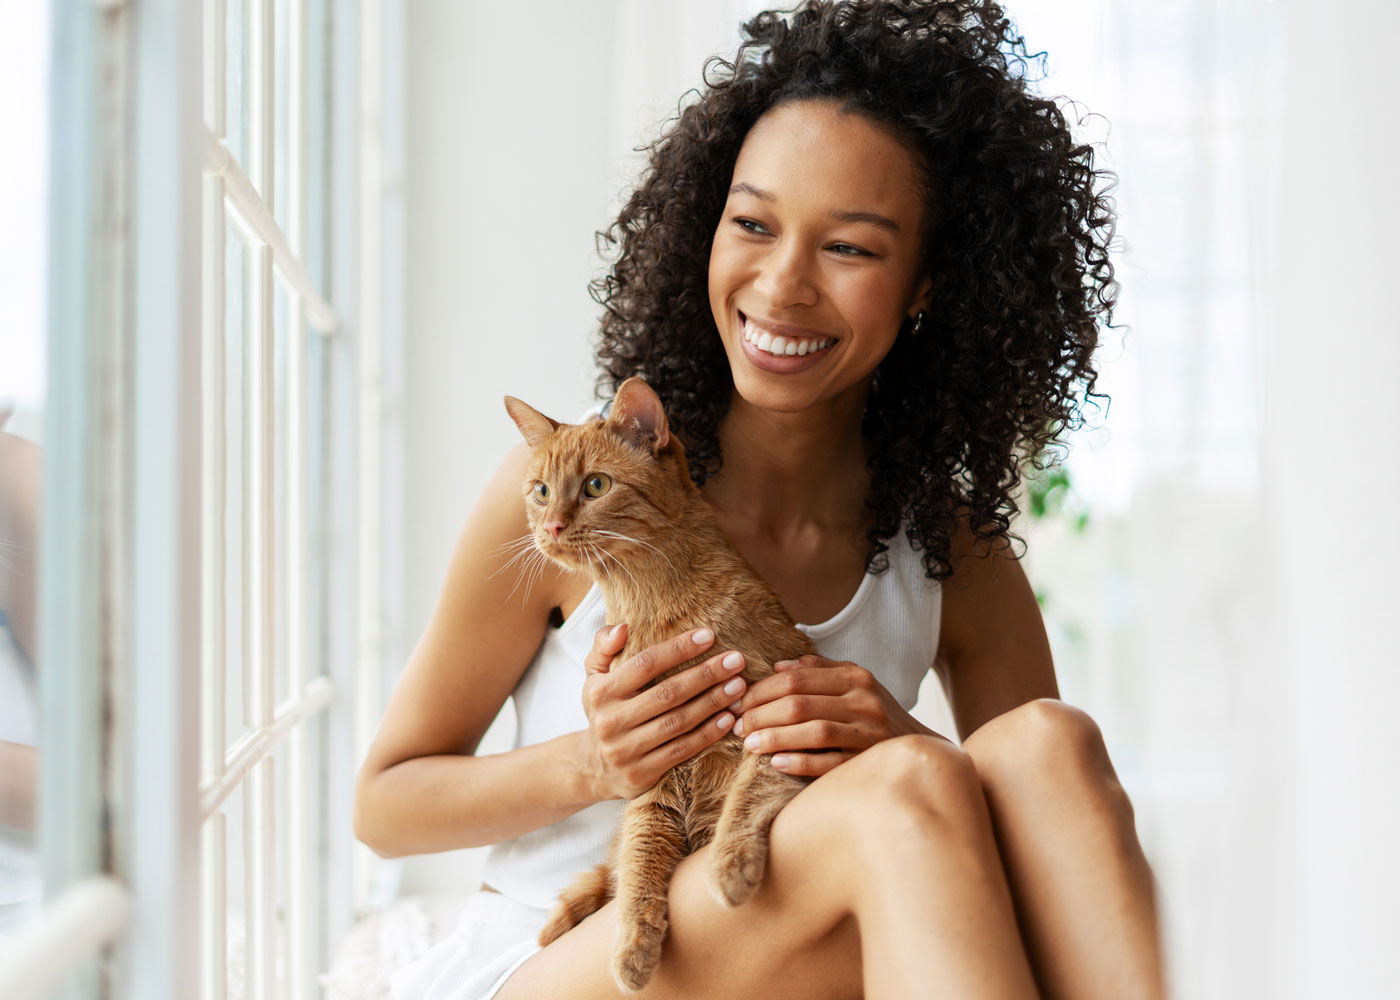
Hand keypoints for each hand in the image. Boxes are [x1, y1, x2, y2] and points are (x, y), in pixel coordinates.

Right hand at [579, 623, 747, 799]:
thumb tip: (623, 627)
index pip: (645, 664)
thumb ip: (603, 646)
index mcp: (600, 692)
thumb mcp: (594, 675)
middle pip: (668, 693)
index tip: (709, 636)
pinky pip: (682, 750)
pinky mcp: (641, 773)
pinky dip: (708, 734)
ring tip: (739, 686)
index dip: (678, 649)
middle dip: (706, 675)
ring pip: (678, 722)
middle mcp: (610, 721)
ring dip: (713, 703)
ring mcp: (625, 750)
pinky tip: (728, 718)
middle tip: (736, 661)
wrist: (593, 766)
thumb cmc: (604, 708)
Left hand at [732, 654, 932, 777]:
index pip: (796, 678)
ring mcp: (870, 732)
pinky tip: (776, 763)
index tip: (737, 702)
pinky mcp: (871, 761)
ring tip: (749, 744)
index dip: (761, 690)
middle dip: (760, 714)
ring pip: (813, 731)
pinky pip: (830, 763)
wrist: (922, 748)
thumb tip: (777, 667)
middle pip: (799, 703)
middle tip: (736, 726)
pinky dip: (801, 762)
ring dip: (775, 737)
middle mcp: (864, 700)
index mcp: (855, 677)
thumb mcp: (854, 684)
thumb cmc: (876, 715)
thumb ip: (818, 670)